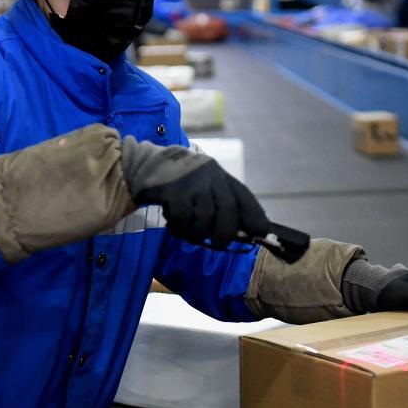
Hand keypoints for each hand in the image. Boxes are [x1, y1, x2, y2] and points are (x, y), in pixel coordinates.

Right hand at [121, 138, 270, 248]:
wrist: (144, 164)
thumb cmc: (178, 180)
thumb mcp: (202, 184)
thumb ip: (220, 203)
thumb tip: (243, 231)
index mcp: (219, 175)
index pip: (243, 196)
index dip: (255, 217)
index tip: (262, 234)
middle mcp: (210, 175)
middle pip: (228, 212)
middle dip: (224, 234)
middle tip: (216, 243)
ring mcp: (192, 182)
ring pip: (205, 220)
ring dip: (196, 233)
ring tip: (186, 230)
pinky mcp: (174, 191)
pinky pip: (183, 220)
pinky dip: (179, 228)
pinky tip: (173, 224)